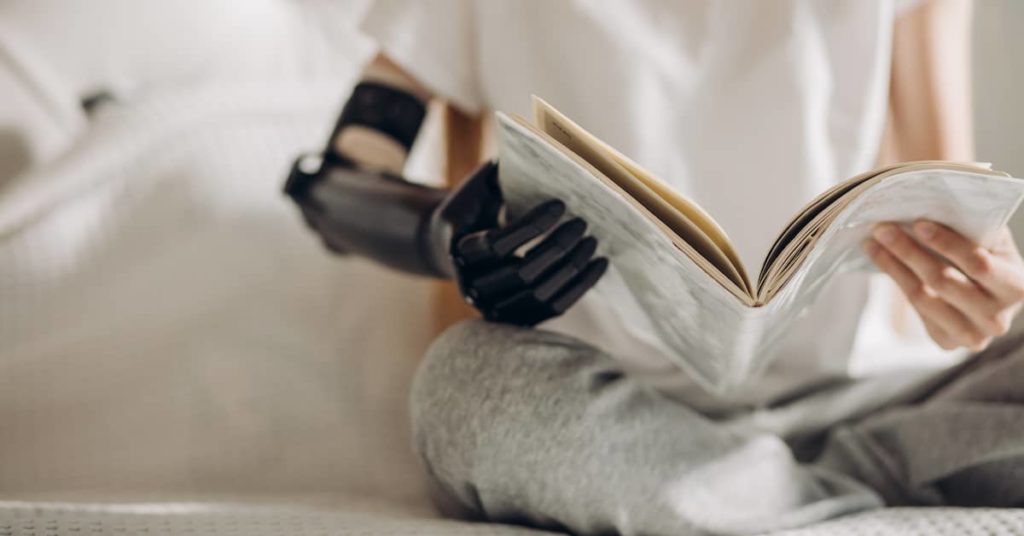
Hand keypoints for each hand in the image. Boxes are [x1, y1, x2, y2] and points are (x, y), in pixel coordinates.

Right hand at [436, 161, 607, 325]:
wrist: (452, 246)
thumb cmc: (474, 206)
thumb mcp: (479, 186)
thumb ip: (502, 172)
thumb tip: (544, 151)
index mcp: (459, 249)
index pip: (497, 243)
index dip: (531, 226)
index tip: (560, 205)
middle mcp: (471, 284)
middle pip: (521, 272)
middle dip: (556, 247)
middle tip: (582, 224)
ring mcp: (491, 306)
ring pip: (538, 294)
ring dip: (571, 268)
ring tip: (593, 242)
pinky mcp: (513, 317)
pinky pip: (551, 308)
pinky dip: (578, 287)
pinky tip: (599, 264)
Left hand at [865, 221, 1023, 350]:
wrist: (994, 298)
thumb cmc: (993, 259)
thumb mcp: (994, 242)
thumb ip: (975, 226)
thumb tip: (935, 202)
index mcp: (1017, 287)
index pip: (978, 264)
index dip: (946, 243)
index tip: (918, 222)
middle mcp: (997, 319)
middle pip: (942, 281)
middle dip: (909, 251)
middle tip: (883, 229)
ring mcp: (972, 336)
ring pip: (922, 297)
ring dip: (893, 266)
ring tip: (873, 242)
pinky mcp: (947, 342)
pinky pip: (916, 309)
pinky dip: (896, 281)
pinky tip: (882, 260)